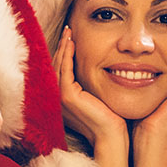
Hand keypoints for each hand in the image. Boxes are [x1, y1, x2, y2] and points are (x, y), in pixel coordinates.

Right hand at [54, 28, 128, 166]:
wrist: (110, 135)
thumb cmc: (108, 118)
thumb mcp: (95, 97)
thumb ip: (88, 86)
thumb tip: (96, 69)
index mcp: (61, 99)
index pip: (58, 71)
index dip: (62, 54)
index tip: (68, 38)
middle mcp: (56, 98)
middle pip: (55, 65)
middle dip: (61, 46)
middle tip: (67, 31)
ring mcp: (59, 97)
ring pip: (58, 65)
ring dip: (63, 47)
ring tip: (68, 33)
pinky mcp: (67, 95)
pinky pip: (64, 69)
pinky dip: (66, 54)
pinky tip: (71, 43)